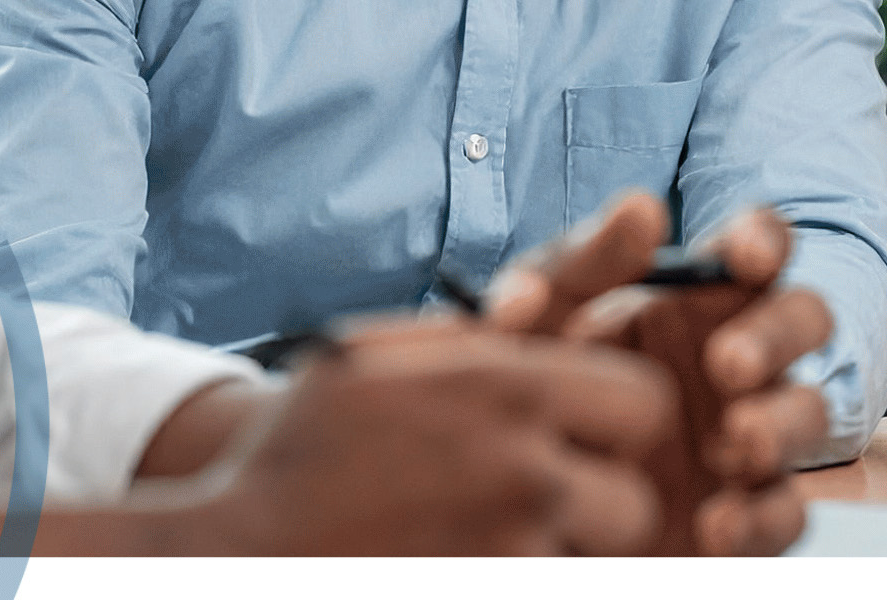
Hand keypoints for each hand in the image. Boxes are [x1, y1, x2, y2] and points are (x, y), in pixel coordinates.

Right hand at [172, 320, 676, 554]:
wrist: (244, 548)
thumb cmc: (299, 449)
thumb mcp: (373, 358)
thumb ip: (464, 344)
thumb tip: (534, 316)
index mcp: (502, 389)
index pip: (643, 402)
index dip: (614, 423)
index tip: (580, 435)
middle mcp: (524, 471)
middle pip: (634, 503)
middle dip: (594, 506)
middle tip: (538, 503)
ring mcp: (513, 548)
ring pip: (593, 561)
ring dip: (555, 551)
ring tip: (482, 535)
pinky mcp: (497, 593)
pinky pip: (548, 584)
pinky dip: (511, 574)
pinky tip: (455, 557)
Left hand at [547, 198, 833, 555]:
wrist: (531, 480)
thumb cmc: (548, 375)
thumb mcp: (546, 317)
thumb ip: (574, 267)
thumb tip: (636, 213)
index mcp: (703, 291)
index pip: (758, 245)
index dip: (763, 241)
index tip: (744, 256)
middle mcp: (746, 350)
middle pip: (804, 318)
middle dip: (777, 336)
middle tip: (728, 363)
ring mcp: (759, 426)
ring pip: (809, 412)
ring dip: (781, 424)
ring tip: (738, 442)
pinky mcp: (753, 505)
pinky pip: (787, 510)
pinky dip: (761, 518)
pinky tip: (718, 523)